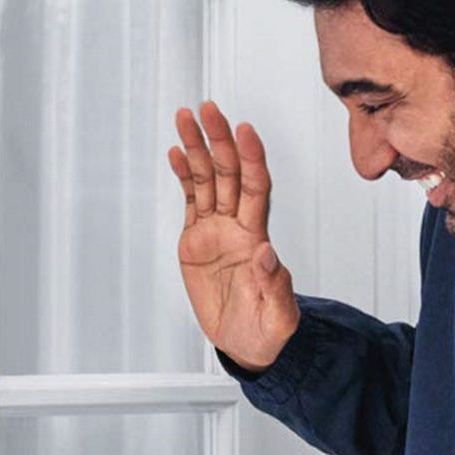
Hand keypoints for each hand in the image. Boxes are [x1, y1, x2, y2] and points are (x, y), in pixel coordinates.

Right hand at [167, 101, 299, 372]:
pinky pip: (190, 200)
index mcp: (256, 240)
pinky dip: (183, 175)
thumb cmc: (268, 332)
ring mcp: (216, 231)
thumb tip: (267, 253)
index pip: (257, 190)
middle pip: (229, 174)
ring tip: (185, 117)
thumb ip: (275, 286)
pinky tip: (176, 151)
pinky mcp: (197, 240)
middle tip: (208, 109)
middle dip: (219, 140)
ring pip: (206, 180)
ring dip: (197, 148)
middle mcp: (238, 228)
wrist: (248, 344)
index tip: (245, 132)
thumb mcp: (278, 317)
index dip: (251, 160)